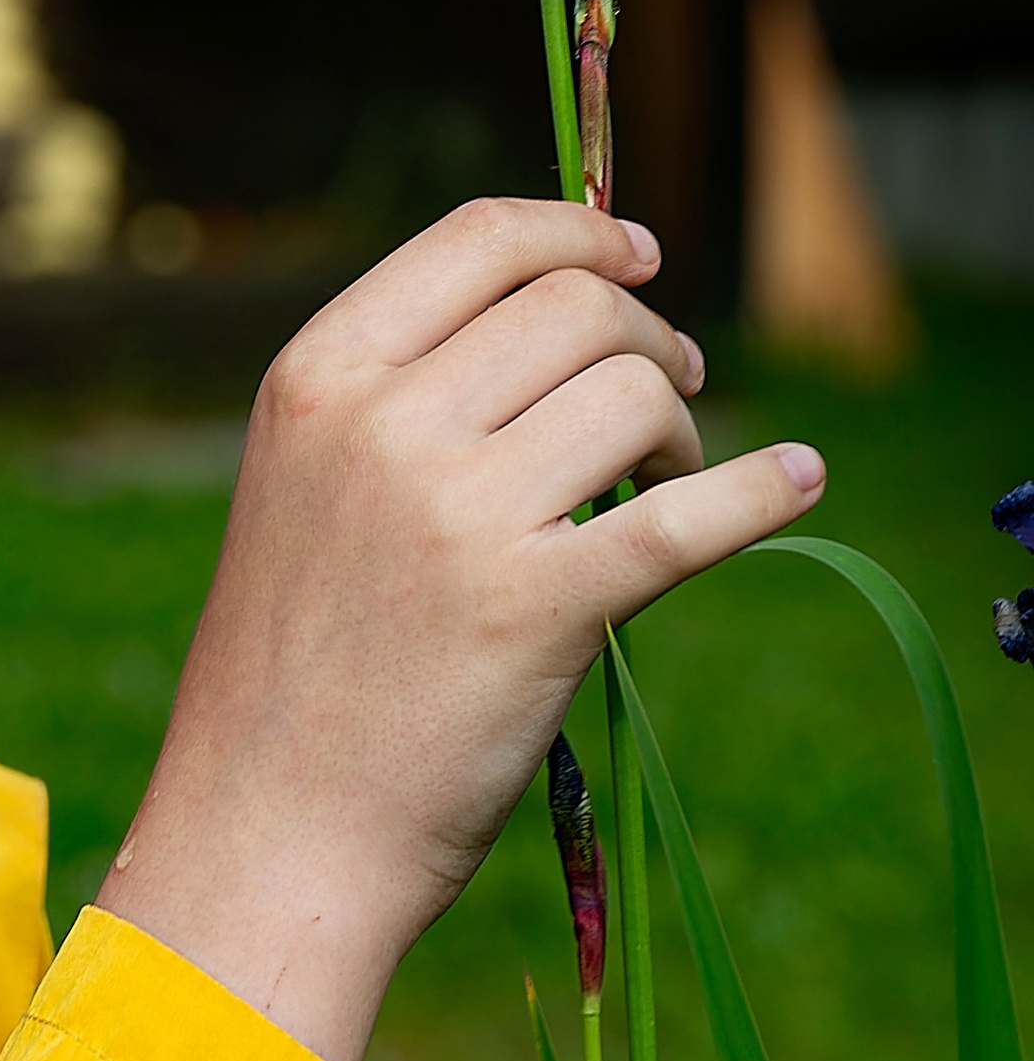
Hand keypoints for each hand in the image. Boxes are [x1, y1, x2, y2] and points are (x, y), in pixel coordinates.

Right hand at [107, 198, 824, 1060]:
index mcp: (317, 378)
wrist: (269, 829)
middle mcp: (382, 424)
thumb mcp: (305, 490)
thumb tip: (570, 318)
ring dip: (682, 428)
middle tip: (670, 400)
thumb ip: (403, 397)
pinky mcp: (537, 608)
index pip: (481, 239)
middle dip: (648, 340)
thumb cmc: (294, 670)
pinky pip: (691, 517)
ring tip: (667, 480)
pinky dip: (759, 492)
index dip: (582, 231)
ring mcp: (458, 513)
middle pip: (577, 306)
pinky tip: (791, 484)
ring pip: (636, 394)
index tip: (639, 258)